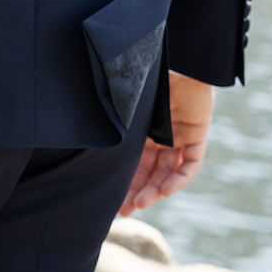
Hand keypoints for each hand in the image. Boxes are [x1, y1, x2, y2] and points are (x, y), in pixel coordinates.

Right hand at [122, 71, 214, 215]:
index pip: (134, 161)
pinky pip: (189, 165)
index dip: (124, 181)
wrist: (177, 59)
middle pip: (150, 171)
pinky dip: (177, 180)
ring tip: (139, 205)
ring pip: (168, 172)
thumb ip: (110, 119)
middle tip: (123, 212)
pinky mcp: (197, 135)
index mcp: (142, 128)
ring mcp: (180, 136)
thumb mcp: (122, 103)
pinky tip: (163, 191)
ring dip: (155, 190)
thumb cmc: (144, 74)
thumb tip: (75, 130)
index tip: (112, 201)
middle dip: (137, 193)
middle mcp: (161, 136)